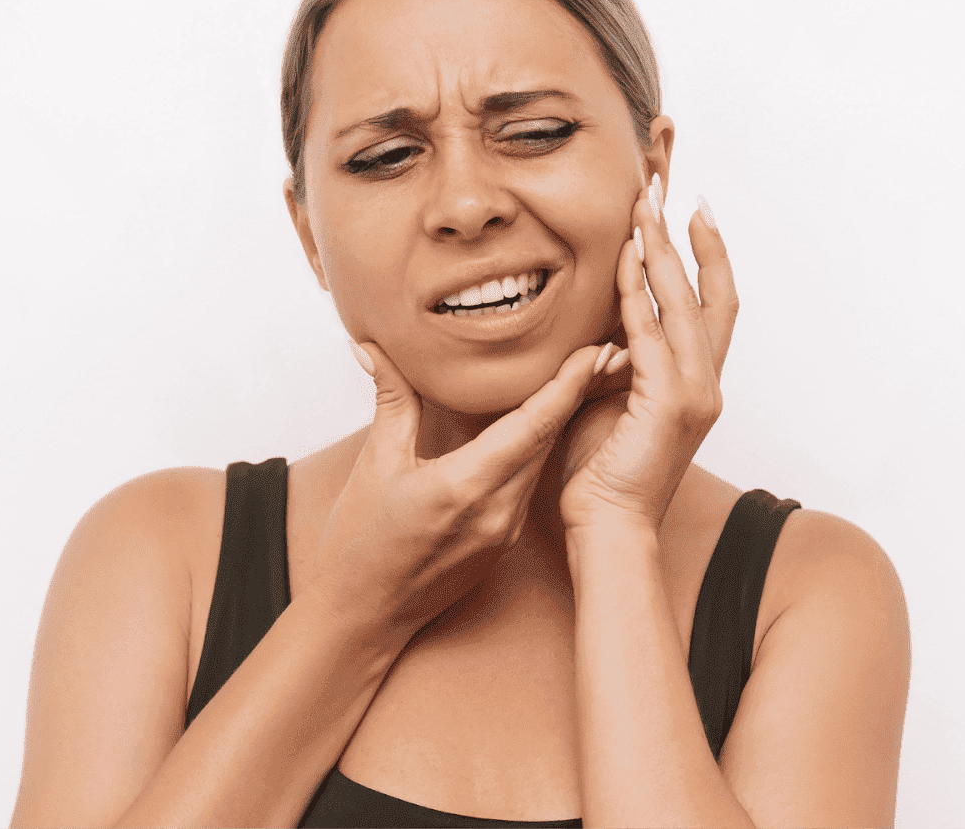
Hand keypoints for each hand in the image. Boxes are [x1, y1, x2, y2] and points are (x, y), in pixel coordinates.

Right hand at [305, 340, 605, 640]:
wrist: (363, 617)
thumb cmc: (360, 544)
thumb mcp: (375, 463)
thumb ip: (390, 399)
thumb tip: (368, 347)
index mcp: (466, 486)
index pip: (534, 426)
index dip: (567, 385)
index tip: (594, 350)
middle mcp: (497, 510)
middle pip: (549, 441)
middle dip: (577, 394)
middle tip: (604, 349)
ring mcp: (504, 531)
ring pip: (542, 463)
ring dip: (561, 422)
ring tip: (583, 379)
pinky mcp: (502, 542)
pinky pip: (528, 485)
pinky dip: (538, 451)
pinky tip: (543, 427)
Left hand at [559, 181, 737, 534]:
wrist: (608, 528)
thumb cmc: (602, 474)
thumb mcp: (610, 402)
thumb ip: (617, 362)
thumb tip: (603, 328)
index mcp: (697, 384)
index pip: (713, 307)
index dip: (707, 257)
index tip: (691, 212)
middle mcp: (707, 384)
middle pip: (712, 293)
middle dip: (690, 237)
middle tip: (667, 188)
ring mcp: (695, 393)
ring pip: (684, 304)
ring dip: (662, 252)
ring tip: (644, 207)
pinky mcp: (669, 403)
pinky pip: (652, 334)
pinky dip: (639, 293)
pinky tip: (625, 260)